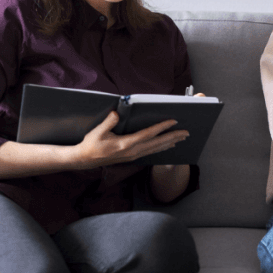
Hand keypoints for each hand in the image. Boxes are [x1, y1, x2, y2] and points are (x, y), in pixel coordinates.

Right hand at [71, 111, 188, 168]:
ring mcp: (134, 155)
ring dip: (170, 143)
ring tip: (182, 138)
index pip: (148, 134)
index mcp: (126, 144)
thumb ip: (108, 122)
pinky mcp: (133, 157)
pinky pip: (151, 152)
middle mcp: (133, 151)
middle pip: (157, 143)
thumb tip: (116, 113)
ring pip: (156, 148)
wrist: (86, 160)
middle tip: (186, 132)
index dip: (162, 127)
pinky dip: (162, 148)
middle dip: (173, 137)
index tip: (173, 121)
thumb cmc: (91, 144)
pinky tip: (169, 145)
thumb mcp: (98, 131)